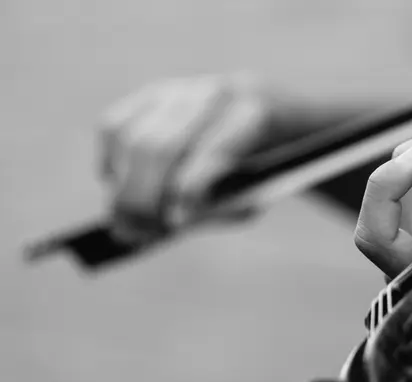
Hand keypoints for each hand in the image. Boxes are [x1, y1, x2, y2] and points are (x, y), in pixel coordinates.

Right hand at [99, 73, 279, 241]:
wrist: (274, 115)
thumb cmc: (268, 166)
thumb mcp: (261, 189)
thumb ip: (221, 207)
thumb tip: (171, 222)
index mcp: (254, 115)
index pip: (212, 150)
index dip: (189, 190)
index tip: (176, 223)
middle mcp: (212, 95)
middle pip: (160, 147)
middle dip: (143, 197)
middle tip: (137, 233)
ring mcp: (179, 90)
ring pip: (131, 139)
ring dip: (122, 188)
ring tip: (127, 223)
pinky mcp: (152, 94)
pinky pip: (114, 127)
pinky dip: (110, 162)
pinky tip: (118, 187)